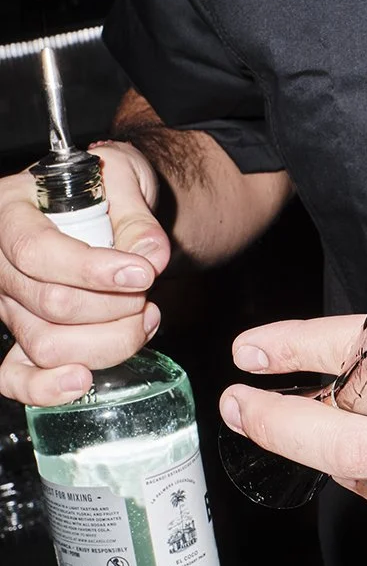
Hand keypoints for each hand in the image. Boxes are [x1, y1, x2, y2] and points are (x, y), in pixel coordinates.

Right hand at [0, 143, 170, 404]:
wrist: (105, 204)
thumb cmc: (106, 188)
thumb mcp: (125, 178)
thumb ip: (137, 216)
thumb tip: (152, 258)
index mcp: (12, 211)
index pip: (39, 252)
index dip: (93, 270)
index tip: (142, 274)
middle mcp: (0, 261)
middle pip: (50, 304)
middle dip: (114, 306)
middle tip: (147, 292)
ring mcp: (8, 303)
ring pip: (46, 344)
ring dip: (107, 341)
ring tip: (143, 318)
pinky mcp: (20, 334)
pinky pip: (14, 374)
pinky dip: (45, 388)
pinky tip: (82, 381)